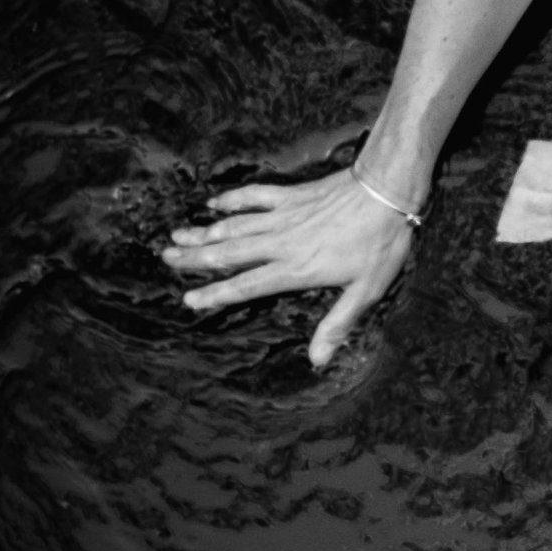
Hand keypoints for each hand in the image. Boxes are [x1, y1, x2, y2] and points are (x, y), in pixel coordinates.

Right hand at [161, 170, 416, 367]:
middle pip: (228, 252)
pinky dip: (231, 199)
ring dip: (204, 232)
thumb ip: (337, 324)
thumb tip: (317, 359)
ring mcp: (283, 215)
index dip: (215, 294)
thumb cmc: (380, 242)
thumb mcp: (365, 291)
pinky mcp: (291, 194)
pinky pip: (254, 196)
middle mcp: (280, 242)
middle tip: (166, 259)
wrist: (385, 191)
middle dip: (195, 259)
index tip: (189, 301)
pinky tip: (213, 203)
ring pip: (234, 225)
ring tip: (176, 236)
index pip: (245, 285)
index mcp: (294, 268)